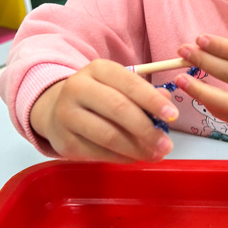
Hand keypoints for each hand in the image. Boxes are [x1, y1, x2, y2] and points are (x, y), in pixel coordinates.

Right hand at [29, 59, 177, 161]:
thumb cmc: (97, 97)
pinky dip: (122, 157)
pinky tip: (135, 157)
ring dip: (137, 148)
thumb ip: (143, 94)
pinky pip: (99, 152)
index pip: (129, 83)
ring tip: (156, 154)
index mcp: (97, 69)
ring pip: (109, 135)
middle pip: (118, 109)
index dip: (153, 101)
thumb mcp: (118, 87)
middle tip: (167, 144)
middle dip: (147, 129)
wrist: (54, 110)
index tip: (173, 116)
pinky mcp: (65, 140)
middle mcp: (78, 88)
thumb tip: (167, 105)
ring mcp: (68, 115)